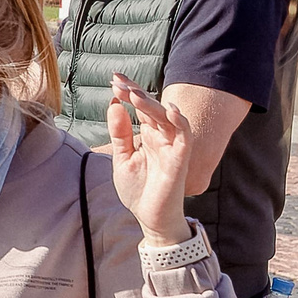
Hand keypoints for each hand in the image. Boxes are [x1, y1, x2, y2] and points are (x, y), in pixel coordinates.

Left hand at [106, 76, 193, 246]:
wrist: (150, 218)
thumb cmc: (139, 190)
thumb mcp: (122, 158)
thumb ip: (120, 133)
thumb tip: (115, 104)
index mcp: (147, 135)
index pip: (140, 108)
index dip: (129, 92)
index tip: (113, 79)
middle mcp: (161, 137)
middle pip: (151, 108)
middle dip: (136, 92)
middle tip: (118, 80)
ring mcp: (171, 146)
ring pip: (166, 117)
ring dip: (151, 104)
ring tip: (134, 93)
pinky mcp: (180, 159)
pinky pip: (184, 136)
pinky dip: (180, 122)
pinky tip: (169, 109)